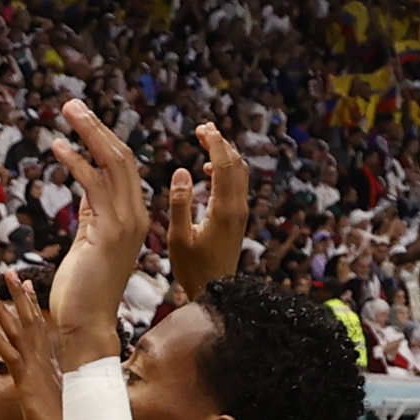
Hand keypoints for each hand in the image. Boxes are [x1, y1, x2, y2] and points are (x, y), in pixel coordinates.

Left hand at [0, 272, 62, 419]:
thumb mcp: (66, 403)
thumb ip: (63, 390)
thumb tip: (66, 388)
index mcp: (53, 364)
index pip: (40, 328)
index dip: (32, 306)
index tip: (27, 286)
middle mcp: (45, 361)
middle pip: (30, 321)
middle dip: (19, 295)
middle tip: (9, 273)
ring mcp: (36, 370)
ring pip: (17, 332)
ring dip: (2, 310)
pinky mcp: (27, 383)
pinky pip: (10, 357)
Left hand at [47, 98, 147, 363]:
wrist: (85, 325)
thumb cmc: (81, 291)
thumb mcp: (88, 243)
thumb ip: (92, 215)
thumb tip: (86, 192)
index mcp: (131, 218)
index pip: (123, 168)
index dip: (103, 140)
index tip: (82, 120)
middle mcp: (134, 216)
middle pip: (122, 157)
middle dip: (97, 128)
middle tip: (73, 104)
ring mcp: (125, 223)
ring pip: (112, 164)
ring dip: (88, 134)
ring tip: (67, 112)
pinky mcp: (108, 232)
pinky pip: (94, 185)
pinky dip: (77, 162)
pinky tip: (59, 147)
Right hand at [164, 121, 248, 296]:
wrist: (216, 291)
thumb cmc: (192, 268)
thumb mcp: (178, 237)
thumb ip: (180, 202)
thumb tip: (183, 170)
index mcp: (224, 208)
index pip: (223, 165)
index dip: (214, 143)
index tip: (202, 128)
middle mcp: (238, 207)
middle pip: (236, 164)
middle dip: (221, 143)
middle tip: (203, 129)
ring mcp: (240, 213)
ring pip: (239, 173)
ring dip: (224, 155)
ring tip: (206, 143)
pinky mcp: (237, 219)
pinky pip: (236, 185)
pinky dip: (225, 171)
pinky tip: (207, 172)